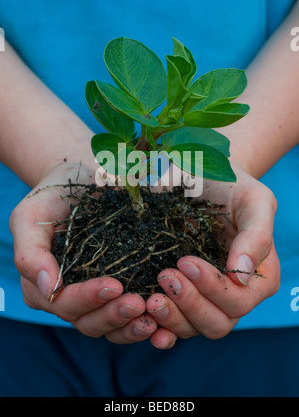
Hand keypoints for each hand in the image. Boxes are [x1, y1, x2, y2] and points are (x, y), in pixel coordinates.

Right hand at [9, 161, 156, 342]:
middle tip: (139, 303)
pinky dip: (143, 323)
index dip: (88, 298)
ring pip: (109, 327)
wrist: (80, 180)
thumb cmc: (53, 197)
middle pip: (88, 321)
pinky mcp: (118, 292)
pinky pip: (127, 319)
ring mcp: (94, 297)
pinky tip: (161, 319)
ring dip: (130, 325)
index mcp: (44, 285)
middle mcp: (69, 297)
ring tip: (152, 313)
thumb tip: (47, 287)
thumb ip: (30, 252)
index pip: (64, 303)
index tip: (115, 285)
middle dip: (113, 314)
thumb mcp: (30, 217)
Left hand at [146, 165, 279, 348]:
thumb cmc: (232, 187)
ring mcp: (205, 299)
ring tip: (149, 298)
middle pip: (217, 323)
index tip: (185, 261)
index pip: (238, 301)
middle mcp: (234, 295)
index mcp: (258, 278)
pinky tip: (143, 318)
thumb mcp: (252, 200)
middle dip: (189, 304)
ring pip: (192, 328)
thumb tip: (240, 273)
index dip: (212, 288)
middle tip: (164, 275)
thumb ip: (256, 235)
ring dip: (171, 318)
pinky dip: (158, 326)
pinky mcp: (181, 297)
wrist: (204, 179)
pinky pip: (171, 324)